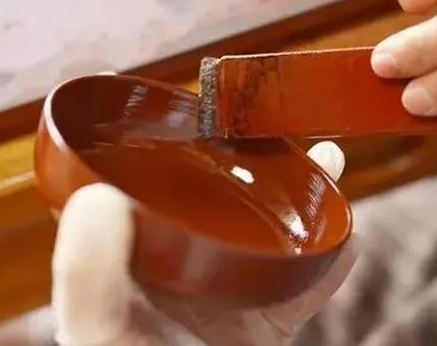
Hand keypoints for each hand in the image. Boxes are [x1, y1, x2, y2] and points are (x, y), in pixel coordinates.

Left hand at [52, 142, 353, 344]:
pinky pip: (302, 289)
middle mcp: (176, 276)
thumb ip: (88, 275)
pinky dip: (328, 262)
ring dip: (298, 200)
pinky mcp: (263, 331)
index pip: (146, 191)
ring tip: (324, 160)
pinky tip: (348, 234)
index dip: (171, 150)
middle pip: (217, 206)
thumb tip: (96, 195)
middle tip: (274, 125)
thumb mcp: (98, 335)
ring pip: (265, 238)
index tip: (201, 112)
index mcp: (129, 263)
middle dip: (250, 164)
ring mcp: (223, 302)